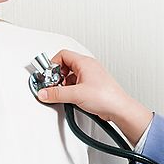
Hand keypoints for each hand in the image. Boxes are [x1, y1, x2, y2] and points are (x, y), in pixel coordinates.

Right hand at [35, 49, 152, 145]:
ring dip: (64, 84)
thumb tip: (44, 93)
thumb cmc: (106, 97)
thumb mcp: (75, 94)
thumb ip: (56, 94)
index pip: (62, 55)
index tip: (48, 76)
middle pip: (66, 65)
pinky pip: (77, 84)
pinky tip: (71, 99)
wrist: (119, 109)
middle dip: (57, 76)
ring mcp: (91, 77)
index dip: (52, 64)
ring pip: (71, 75)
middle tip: (53, 85)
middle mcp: (88, 67)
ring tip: (62, 94)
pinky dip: (71, 90)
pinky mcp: (93, 86)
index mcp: (84, 62)